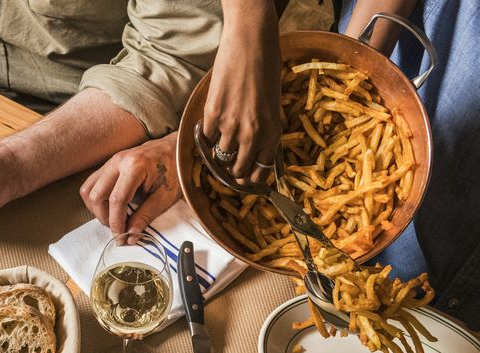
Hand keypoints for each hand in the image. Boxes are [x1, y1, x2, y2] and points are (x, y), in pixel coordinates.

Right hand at [79, 134, 177, 236]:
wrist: (175, 149)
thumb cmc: (174, 170)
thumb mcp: (165, 196)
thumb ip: (146, 215)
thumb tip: (130, 235)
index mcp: (135, 167)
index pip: (116, 200)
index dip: (116, 222)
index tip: (120, 236)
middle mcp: (118, 161)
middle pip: (96, 195)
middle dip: (104, 217)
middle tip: (117, 228)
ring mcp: (111, 161)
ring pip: (88, 189)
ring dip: (96, 209)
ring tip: (112, 217)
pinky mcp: (109, 164)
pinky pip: (91, 184)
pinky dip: (96, 199)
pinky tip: (109, 206)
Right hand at [202, 3, 281, 183]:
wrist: (250, 44)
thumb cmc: (266, 68)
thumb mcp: (274, 103)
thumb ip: (266, 127)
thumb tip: (255, 148)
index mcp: (273, 130)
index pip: (261, 169)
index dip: (252, 178)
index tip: (245, 179)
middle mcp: (253, 133)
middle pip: (238, 168)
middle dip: (233, 171)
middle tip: (228, 167)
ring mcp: (231, 125)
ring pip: (220, 155)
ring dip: (218, 152)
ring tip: (218, 143)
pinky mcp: (212, 115)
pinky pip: (205, 138)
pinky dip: (205, 136)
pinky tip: (209, 126)